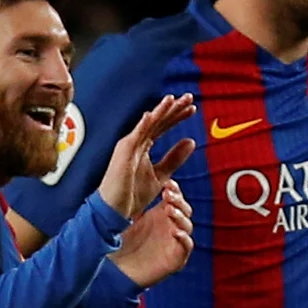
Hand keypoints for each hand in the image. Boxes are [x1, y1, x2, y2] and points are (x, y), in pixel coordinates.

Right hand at [97, 94, 197, 219]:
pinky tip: (153, 115)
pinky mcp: (123, 152)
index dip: (177, 116)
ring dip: (161, 111)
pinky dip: (144, 125)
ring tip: (174, 100)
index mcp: (143, 146)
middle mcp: (135, 142)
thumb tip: (191, 141)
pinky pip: (135, 136)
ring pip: (147, 124)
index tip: (192, 108)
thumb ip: (175, 158)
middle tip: (189, 97)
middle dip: (173, 108)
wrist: (115, 210)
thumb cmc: (133, 194)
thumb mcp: (161, 174)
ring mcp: (128, 145)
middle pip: (157, 121)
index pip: (163, 126)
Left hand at [109, 181, 193, 287]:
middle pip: (185, 210)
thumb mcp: (128, 218)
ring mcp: (174, 242)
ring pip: (187, 226)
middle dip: (178, 201)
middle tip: (168, 194)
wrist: (116, 271)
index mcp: (161, 215)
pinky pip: (187, 246)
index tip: (168, 183)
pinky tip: (175, 231)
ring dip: (180, 216)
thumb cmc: (121, 245)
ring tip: (169, 210)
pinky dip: (184, 238)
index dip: (175, 190)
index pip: (175, 199)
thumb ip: (135, 202)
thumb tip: (133, 177)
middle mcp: (170, 227)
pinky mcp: (176, 258)